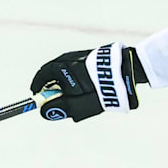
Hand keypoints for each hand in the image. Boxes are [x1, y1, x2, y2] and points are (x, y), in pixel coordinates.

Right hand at [30, 42, 145, 121]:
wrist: (129, 70)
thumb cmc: (103, 88)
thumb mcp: (81, 103)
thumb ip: (62, 107)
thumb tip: (45, 112)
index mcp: (62, 66)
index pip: (43, 75)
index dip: (39, 87)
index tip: (38, 97)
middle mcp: (69, 57)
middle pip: (53, 71)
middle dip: (53, 86)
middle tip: (57, 99)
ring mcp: (81, 55)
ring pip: (67, 69)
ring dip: (66, 83)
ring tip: (76, 95)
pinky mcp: (93, 56)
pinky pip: (78, 67)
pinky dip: (77, 78)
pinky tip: (87, 87)